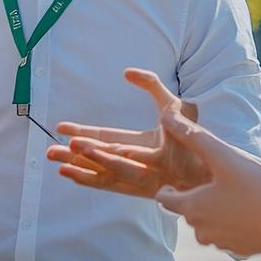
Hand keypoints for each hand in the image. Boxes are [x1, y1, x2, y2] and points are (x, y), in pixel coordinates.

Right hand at [45, 68, 206, 197]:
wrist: (212, 160)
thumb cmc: (195, 137)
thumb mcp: (172, 105)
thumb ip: (151, 85)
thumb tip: (126, 73)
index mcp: (138, 143)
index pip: (105, 137)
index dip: (84, 131)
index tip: (61, 127)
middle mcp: (133, 161)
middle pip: (96, 156)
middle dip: (73, 153)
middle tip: (48, 150)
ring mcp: (135, 175)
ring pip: (99, 170)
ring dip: (78, 164)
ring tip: (56, 159)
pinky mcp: (139, 188)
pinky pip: (109, 184)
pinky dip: (90, 179)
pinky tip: (72, 175)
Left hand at [152, 112, 260, 257]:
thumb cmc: (254, 186)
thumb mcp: (222, 155)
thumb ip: (193, 136)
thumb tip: (166, 116)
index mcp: (193, 208)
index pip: (164, 200)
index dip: (168, 188)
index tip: (179, 180)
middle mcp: (202, 230)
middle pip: (188, 212)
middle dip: (195, 197)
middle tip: (212, 181)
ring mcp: (222, 243)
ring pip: (208, 227)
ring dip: (213, 213)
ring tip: (231, 195)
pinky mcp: (241, 250)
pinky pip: (228, 236)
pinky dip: (233, 224)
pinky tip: (248, 210)